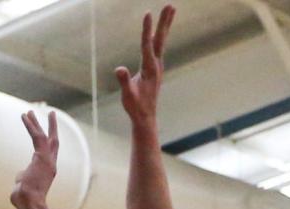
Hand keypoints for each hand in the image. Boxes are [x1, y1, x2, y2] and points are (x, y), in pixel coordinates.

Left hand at [10, 110, 58, 208]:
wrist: (29, 202)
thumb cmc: (24, 198)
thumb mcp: (23, 185)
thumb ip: (23, 176)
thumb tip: (20, 175)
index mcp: (48, 171)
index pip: (50, 152)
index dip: (49, 140)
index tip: (45, 132)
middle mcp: (51, 164)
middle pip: (53, 141)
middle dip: (52, 127)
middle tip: (51, 114)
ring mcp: (48, 160)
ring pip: (44, 136)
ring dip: (37, 123)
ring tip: (30, 111)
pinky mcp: (42, 157)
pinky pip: (36, 136)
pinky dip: (30, 125)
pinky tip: (24, 116)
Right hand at [114, 5, 174, 124]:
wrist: (145, 117)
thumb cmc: (135, 106)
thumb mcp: (127, 95)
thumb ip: (124, 82)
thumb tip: (119, 69)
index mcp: (149, 69)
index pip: (147, 45)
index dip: (147, 29)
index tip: (147, 13)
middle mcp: (156, 65)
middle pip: (160, 39)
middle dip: (164, 22)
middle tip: (171, 5)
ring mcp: (157, 66)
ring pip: (161, 41)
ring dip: (165, 25)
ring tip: (170, 9)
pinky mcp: (155, 68)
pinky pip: (158, 47)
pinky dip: (160, 35)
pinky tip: (160, 31)